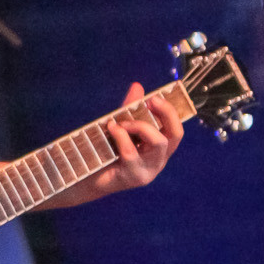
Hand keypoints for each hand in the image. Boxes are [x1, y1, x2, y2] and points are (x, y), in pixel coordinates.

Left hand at [90, 82, 183, 198]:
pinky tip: (111, 128)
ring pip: (158, 143)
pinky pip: (132, 153)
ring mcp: (148, 171)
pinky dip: (121, 136)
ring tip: (121, 122)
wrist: (87, 177)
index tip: (154, 97)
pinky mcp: (134, 178)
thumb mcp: (121, 127)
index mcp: (160, 148)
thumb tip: (137, 86)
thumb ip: (130, 109)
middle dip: (165, 113)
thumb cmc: (106, 151)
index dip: (170, 112)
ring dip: (140, 125)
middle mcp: (159, 160)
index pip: (176, 130)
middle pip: (175, 135)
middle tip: (149, 101)